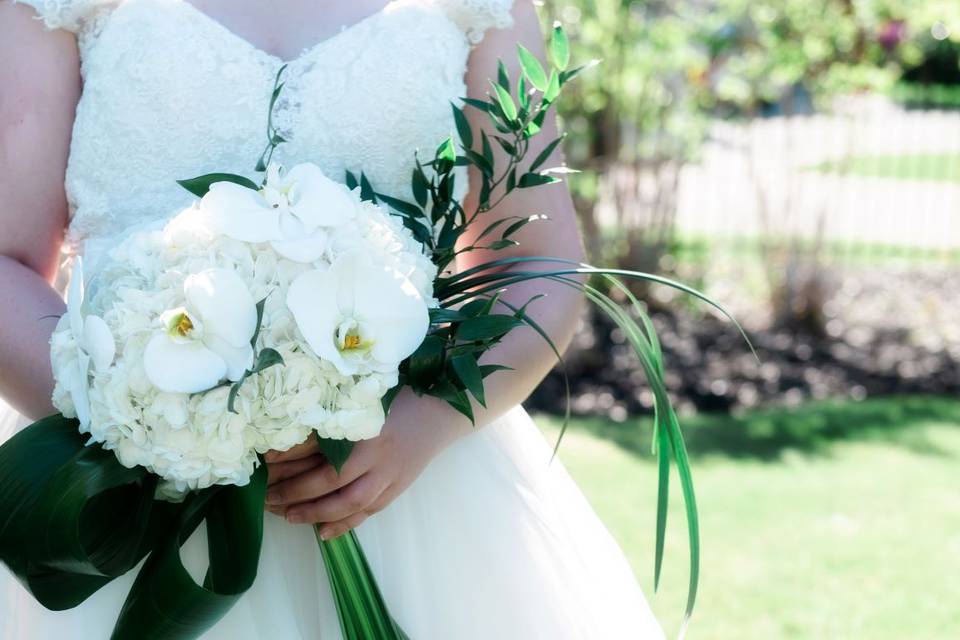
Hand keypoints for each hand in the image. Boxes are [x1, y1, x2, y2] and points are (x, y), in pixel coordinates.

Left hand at [264, 393, 459, 539]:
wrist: (440, 412)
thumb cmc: (396, 398)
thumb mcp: (361, 401)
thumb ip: (328, 420)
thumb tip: (286, 439)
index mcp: (367, 428)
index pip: (322, 448)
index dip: (291, 459)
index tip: (266, 465)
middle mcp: (378, 455)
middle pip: (332, 481)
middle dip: (297, 492)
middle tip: (268, 498)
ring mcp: (391, 475)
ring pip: (351, 502)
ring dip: (316, 513)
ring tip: (288, 516)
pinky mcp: (398, 487)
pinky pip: (369, 511)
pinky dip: (345, 524)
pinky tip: (322, 531)